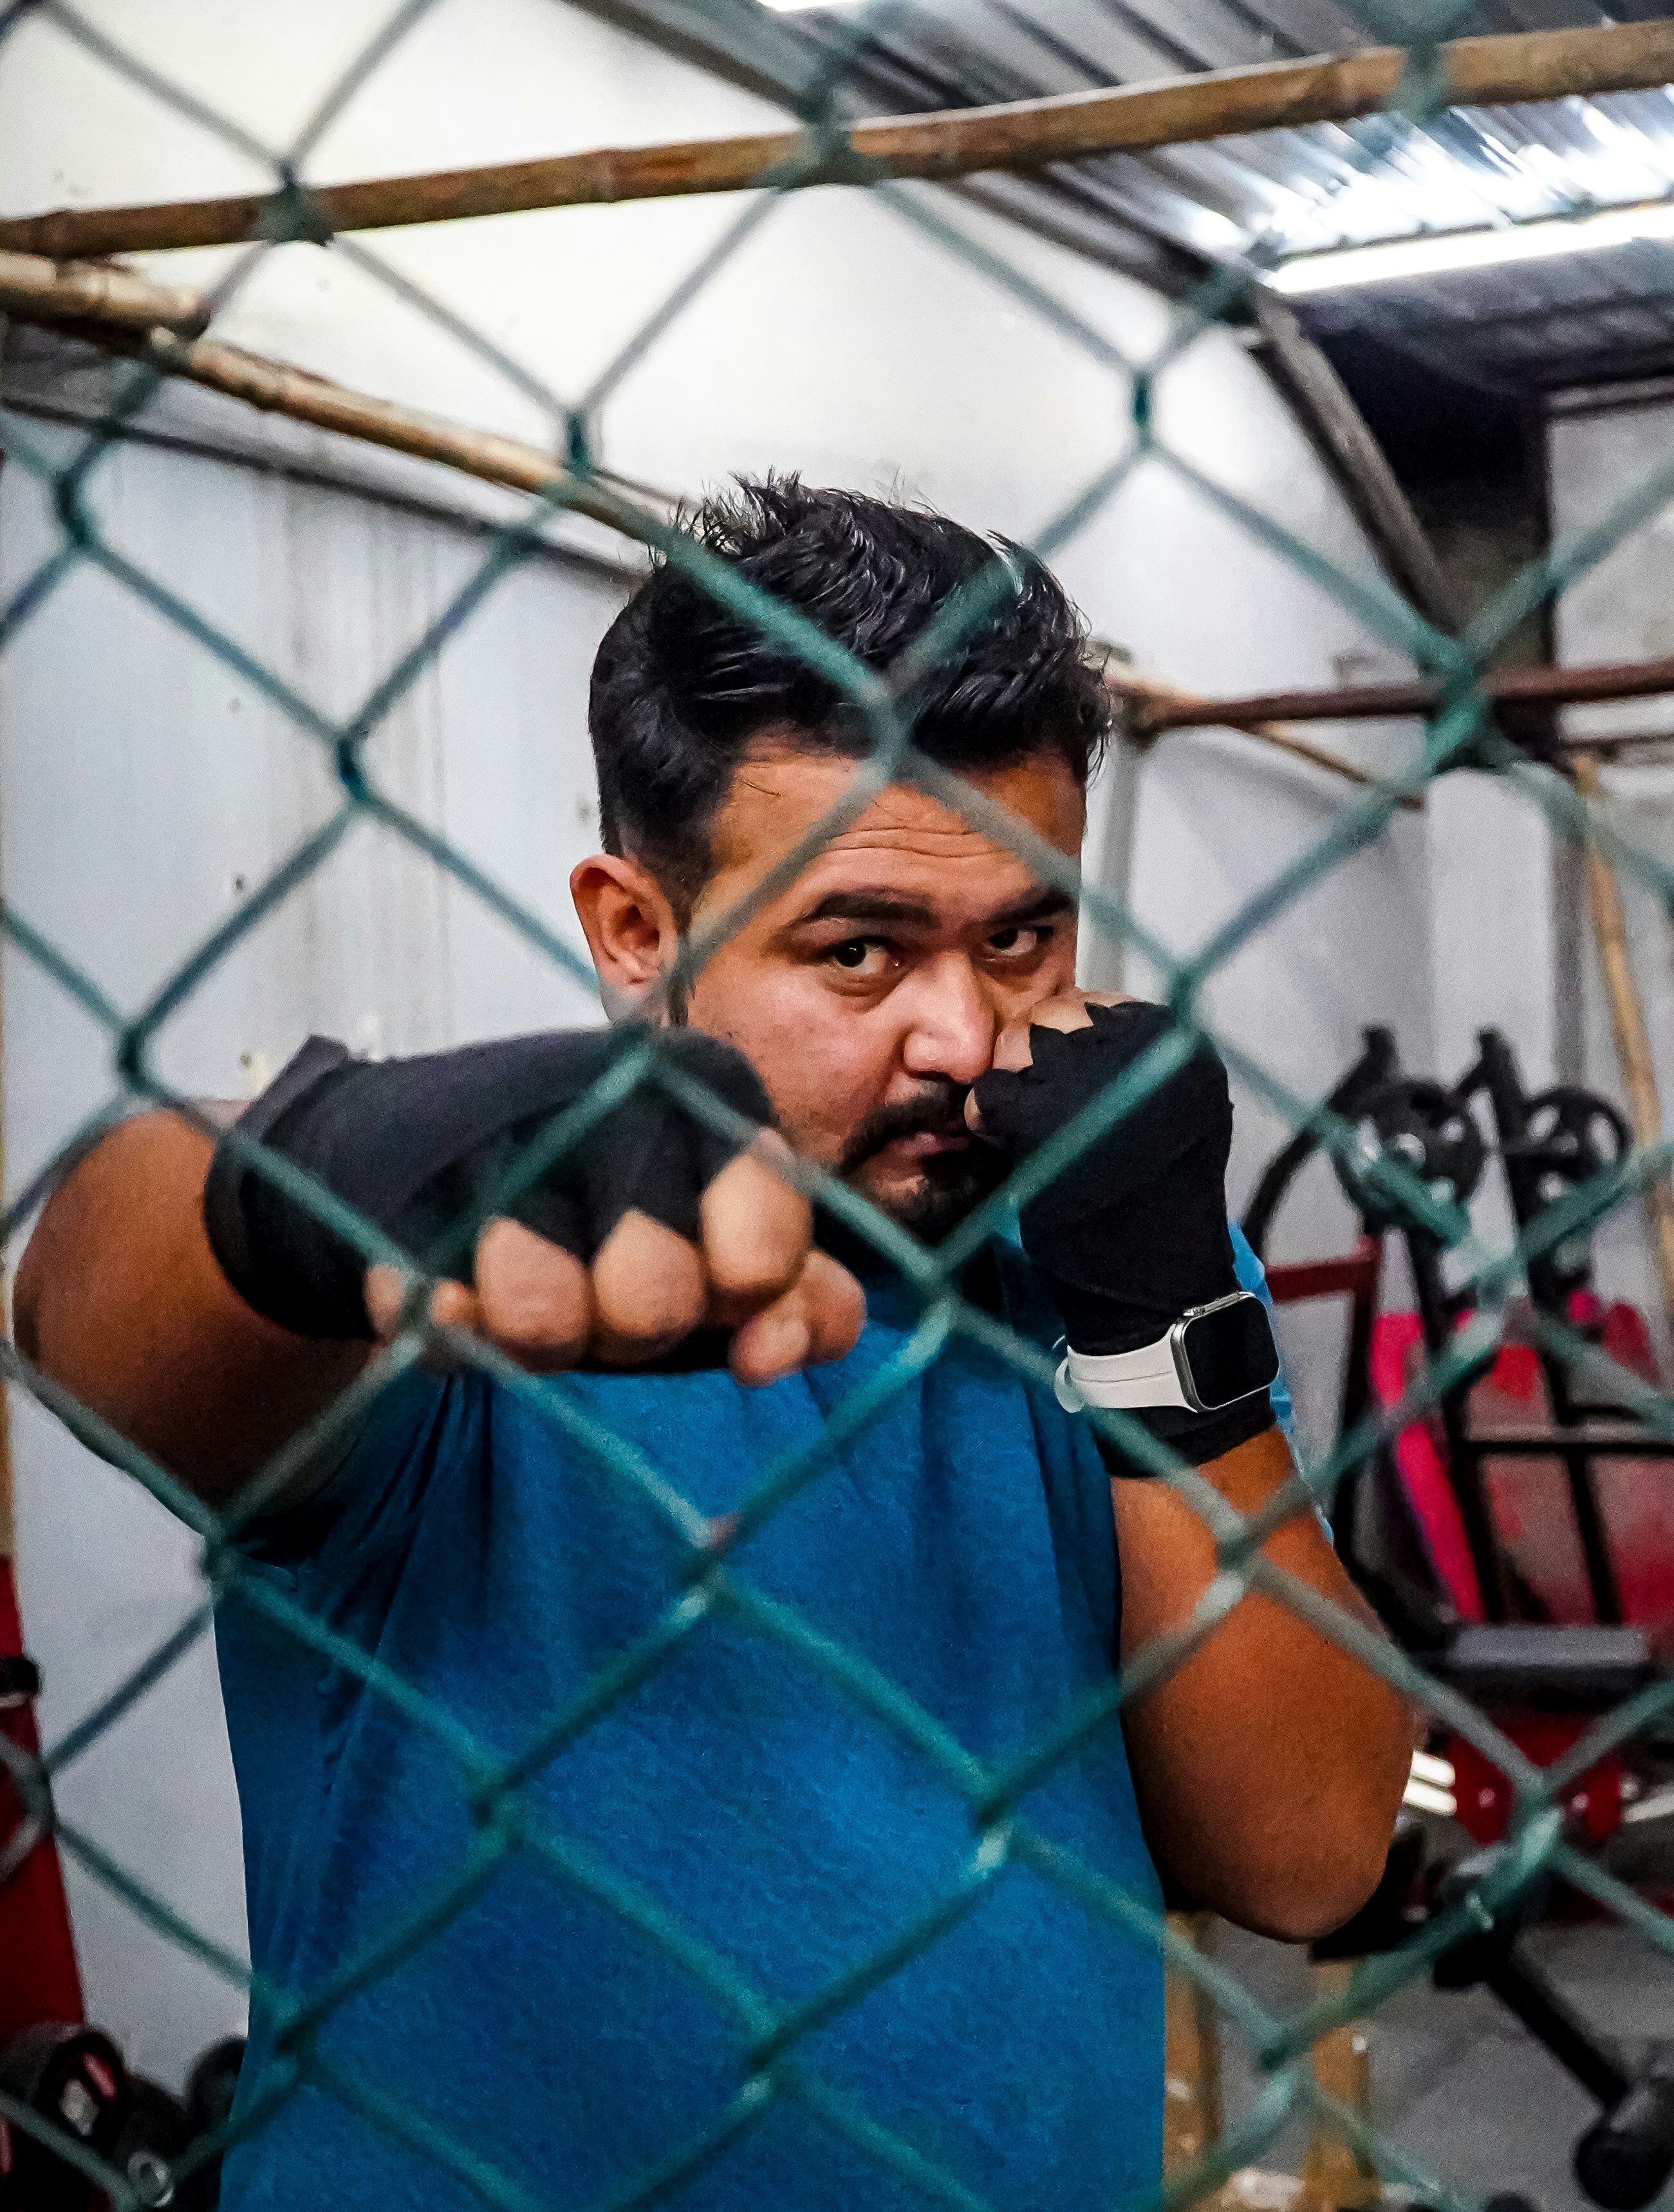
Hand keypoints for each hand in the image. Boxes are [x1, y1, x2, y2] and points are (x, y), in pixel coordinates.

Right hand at [366, 1132, 863, 1385]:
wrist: (414, 1142)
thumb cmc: (600, 1202)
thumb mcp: (717, 1240)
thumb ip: (797, 1298)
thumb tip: (775, 1355)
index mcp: (711, 1097)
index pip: (763, 1261)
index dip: (738, 1302)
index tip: (717, 1285)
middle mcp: (612, 1098)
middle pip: (654, 1306)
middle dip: (635, 1330)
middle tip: (607, 1283)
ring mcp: (504, 1139)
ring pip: (545, 1326)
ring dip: (541, 1337)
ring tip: (533, 1284)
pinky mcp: (409, 1192)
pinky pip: (449, 1324)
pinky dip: (459, 1328)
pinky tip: (460, 1279)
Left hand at [968, 992, 1239, 1358]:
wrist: (1153, 1286)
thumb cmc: (1144, 1202)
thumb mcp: (1155, 1106)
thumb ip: (1115, 1057)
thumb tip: (1052, 1022)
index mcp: (1173, 1039)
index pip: (1088, 1005)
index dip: (1063, 1049)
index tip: (1069, 1092)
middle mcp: (1142, 1047)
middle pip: (1050, 1016)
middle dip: (1032, 1062)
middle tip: (1045, 1118)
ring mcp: (1095, 1078)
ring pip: (1016, 1046)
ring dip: (1012, 1090)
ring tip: (1037, 1136)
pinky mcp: (1050, 1117)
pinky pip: (990, 1092)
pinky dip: (988, 1120)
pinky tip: (1012, 1148)